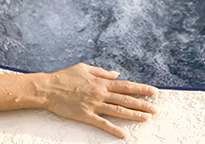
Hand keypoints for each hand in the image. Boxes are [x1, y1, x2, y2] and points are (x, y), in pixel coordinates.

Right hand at [41, 63, 157, 138]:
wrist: (47, 88)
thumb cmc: (64, 77)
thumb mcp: (84, 68)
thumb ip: (101, 72)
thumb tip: (116, 74)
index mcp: (100, 82)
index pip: (125, 85)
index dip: (141, 88)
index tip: (154, 91)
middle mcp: (100, 93)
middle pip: (126, 99)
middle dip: (143, 104)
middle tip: (157, 109)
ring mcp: (93, 105)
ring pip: (118, 111)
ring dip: (134, 115)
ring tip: (147, 119)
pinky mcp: (85, 115)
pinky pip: (103, 124)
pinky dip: (114, 130)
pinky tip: (124, 135)